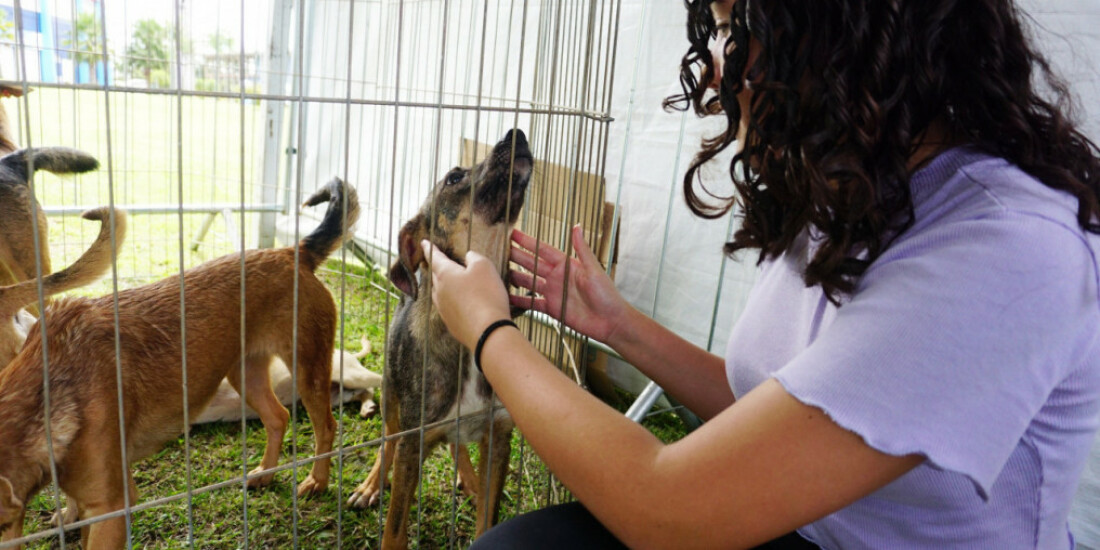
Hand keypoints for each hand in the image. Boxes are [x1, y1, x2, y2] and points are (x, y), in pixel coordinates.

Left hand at [421, 240, 511, 349]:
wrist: (488, 331)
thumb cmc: (486, 295)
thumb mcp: (484, 267)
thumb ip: (474, 257)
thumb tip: (468, 257)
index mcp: (445, 274)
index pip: (434, 258)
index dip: (429, 248)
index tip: (423, 243)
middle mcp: (439, 292)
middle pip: (434, 276)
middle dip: (435, 267)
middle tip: (435, 262)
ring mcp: (443, 309)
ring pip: (439, 293)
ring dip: (442, 285)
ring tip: (447, 282)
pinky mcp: (451, 324)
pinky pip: (448, 308)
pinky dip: (452, 301)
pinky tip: (459, 303)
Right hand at [509, 225, 631, 343]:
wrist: (610, 321)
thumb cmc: (607, 294)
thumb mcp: (594, 269)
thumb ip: (582, 249)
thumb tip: (577, 226)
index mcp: (566, 265)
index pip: (543, 250)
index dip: (528, 242)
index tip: (514, 233)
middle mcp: (557, 277)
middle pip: (532, 264)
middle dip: (516, 256)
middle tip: (500, 250)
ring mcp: (553, 293)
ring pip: (529, 282)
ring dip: (515, 277)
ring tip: (499, 272)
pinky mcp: (552, 308)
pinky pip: (532, 303)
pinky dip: (520, 301)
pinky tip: (508, 298)